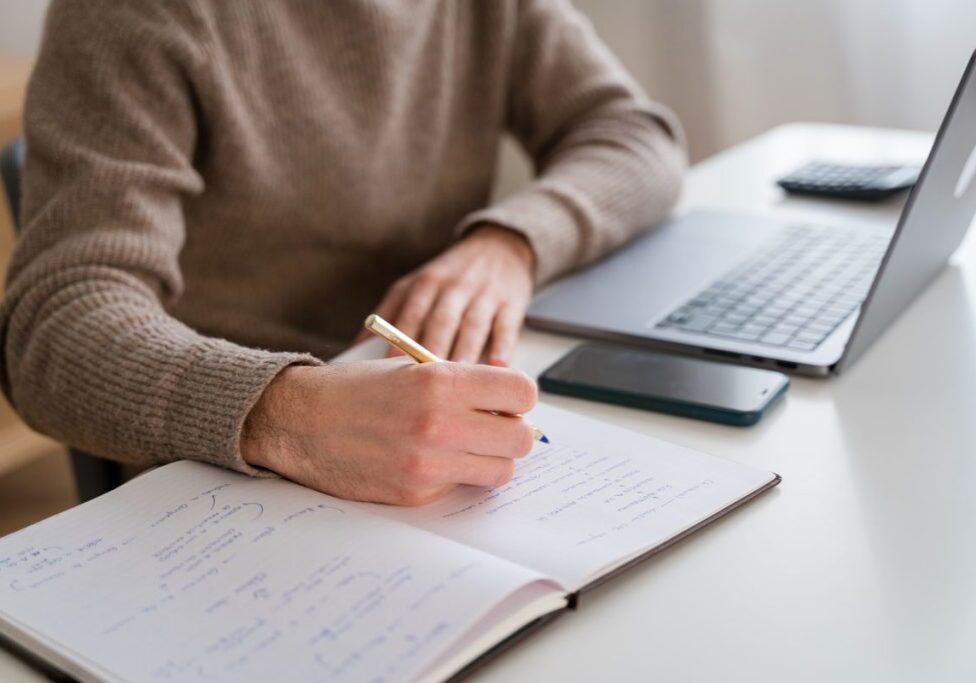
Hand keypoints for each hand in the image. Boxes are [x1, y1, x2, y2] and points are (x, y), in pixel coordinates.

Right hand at [240, 359, 537, 504]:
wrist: (299, 421)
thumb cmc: (355, 390)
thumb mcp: (412, 368)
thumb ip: (462, 383)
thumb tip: (510, 405)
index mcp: (441, 381)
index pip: (522, 393)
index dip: (518, 397)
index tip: (508, 401)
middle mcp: (440, 423)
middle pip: (521, 439)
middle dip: (513, 432)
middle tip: (493, 427)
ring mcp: (428, 464)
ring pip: (500, 471)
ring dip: (491, 459)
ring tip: (465, 445)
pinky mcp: (416, 493)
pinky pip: (460, 488)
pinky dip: (454, 476)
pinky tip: (428, 459)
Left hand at [368, 224, 534, 365]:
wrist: (498, 247)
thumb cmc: (450, 277)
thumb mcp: (415, 284)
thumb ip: (390, 314)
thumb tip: (356, 350)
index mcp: (424, 284)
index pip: (408, 314)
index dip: (398, 343)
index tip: (388, 372)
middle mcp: (452, 287)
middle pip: (439, 321)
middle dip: (430, 350)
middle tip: (423, 384)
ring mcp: (483, 294)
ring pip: (472, 324)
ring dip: (464, 350)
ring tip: (458, 379)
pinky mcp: (512, 301)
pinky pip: (506, 325)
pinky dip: (502, 344)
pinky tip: (498, 365)